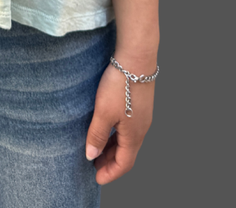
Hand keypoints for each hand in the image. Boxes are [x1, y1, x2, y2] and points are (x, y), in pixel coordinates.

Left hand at [84, 57, 155, 184]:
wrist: (136, 57)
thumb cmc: (120, 84)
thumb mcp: (103, 112)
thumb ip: (97, 135)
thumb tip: (92, 155)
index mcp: (134, 135)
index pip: (124, 164)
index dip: (110, 173)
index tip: (97, 177)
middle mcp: (142, 129)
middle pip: (127, 154)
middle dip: (111, 162)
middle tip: (94, 165)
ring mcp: (143, 116)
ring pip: (128, 141)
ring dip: (114, 148)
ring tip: (98, 148)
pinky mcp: (141, 104)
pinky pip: (130, 129)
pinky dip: (118, 135)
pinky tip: (108, 128)